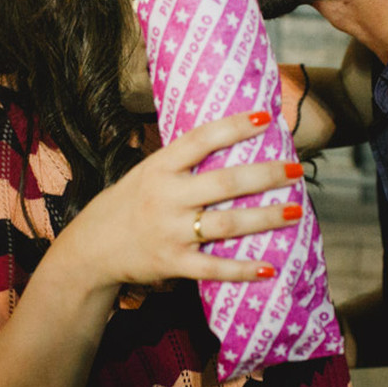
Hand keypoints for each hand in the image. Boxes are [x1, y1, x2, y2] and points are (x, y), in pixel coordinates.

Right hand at [57, 111, 302, 289]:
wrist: (90, 248)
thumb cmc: (129, 203)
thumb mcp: (147, 171)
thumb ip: (183, 160)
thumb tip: (231, 136)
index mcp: (159, 166)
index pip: (201, 139)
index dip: (234, 126)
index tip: (267, 117)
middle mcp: (165, 196)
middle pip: (224, 183)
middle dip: (265, 175)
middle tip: (297, 169)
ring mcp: (169, 231)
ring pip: (226, 224)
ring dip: (264, 218)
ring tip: (296, 211)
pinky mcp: (172, 263)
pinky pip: (214, 267)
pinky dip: (243, 269)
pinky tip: (270, 268)